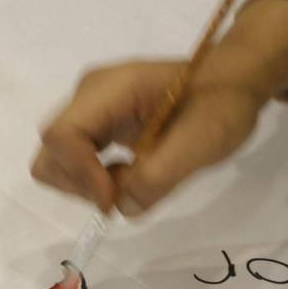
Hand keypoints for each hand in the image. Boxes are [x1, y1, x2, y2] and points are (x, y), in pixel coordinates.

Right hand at [32, 60, 266, 215]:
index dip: (79, 174)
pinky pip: (77, 157)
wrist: (236, 81)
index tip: (113, 199)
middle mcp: (90, 93)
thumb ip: (159, 175)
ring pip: (58, 156)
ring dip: (86, 183)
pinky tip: (130, 174)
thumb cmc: (223, 104)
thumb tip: (121, 207)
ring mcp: (92, 107)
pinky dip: (94, 178)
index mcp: (111, 88)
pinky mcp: (100, 122)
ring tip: (131, 182)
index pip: (63, 134)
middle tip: (122, 194)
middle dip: (78, 182)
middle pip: (51, 148)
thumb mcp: (202, 141)